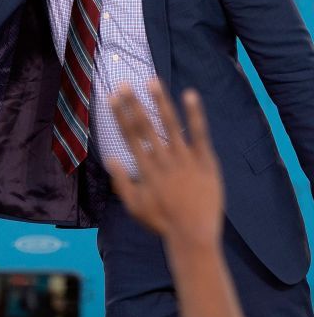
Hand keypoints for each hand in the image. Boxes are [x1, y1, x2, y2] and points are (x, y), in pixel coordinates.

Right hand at [106, 80, 223, 248]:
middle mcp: (163, 159)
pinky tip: (190, 95)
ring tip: (152, 81)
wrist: (194, 234)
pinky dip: (194, 114)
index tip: (112, 97)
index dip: (120, 115)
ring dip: (160, 102)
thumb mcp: (134, 206)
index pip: (129, 135)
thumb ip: (122, 181)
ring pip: (170, 124)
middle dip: (133, 104)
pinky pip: (199, 133)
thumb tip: (110, 158)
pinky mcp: (205, 161)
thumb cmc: (161, 222)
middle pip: (145, 126)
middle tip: (124, 84)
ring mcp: (185, 159)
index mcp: (145, 169)